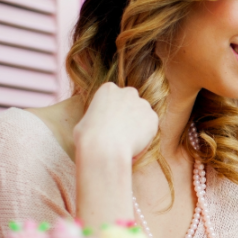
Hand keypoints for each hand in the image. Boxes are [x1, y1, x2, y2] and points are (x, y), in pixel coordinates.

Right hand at [73, 83, 158, 226]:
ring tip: (126, 141)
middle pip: (130, 102)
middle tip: (121, 131)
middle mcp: (128, 92)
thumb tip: (97, 123)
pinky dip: (145, 135)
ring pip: (142, 114)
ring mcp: (143, 104)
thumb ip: (96, 116)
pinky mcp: (153, 118)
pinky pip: (150, 127)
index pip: (114, 95)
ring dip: (137, 124)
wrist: (104, 149)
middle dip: (128, 113)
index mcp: (108, 88)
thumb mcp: (84, 121)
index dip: (112, 110)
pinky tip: (135, 144)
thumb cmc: (88, 137)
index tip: (110, 121)